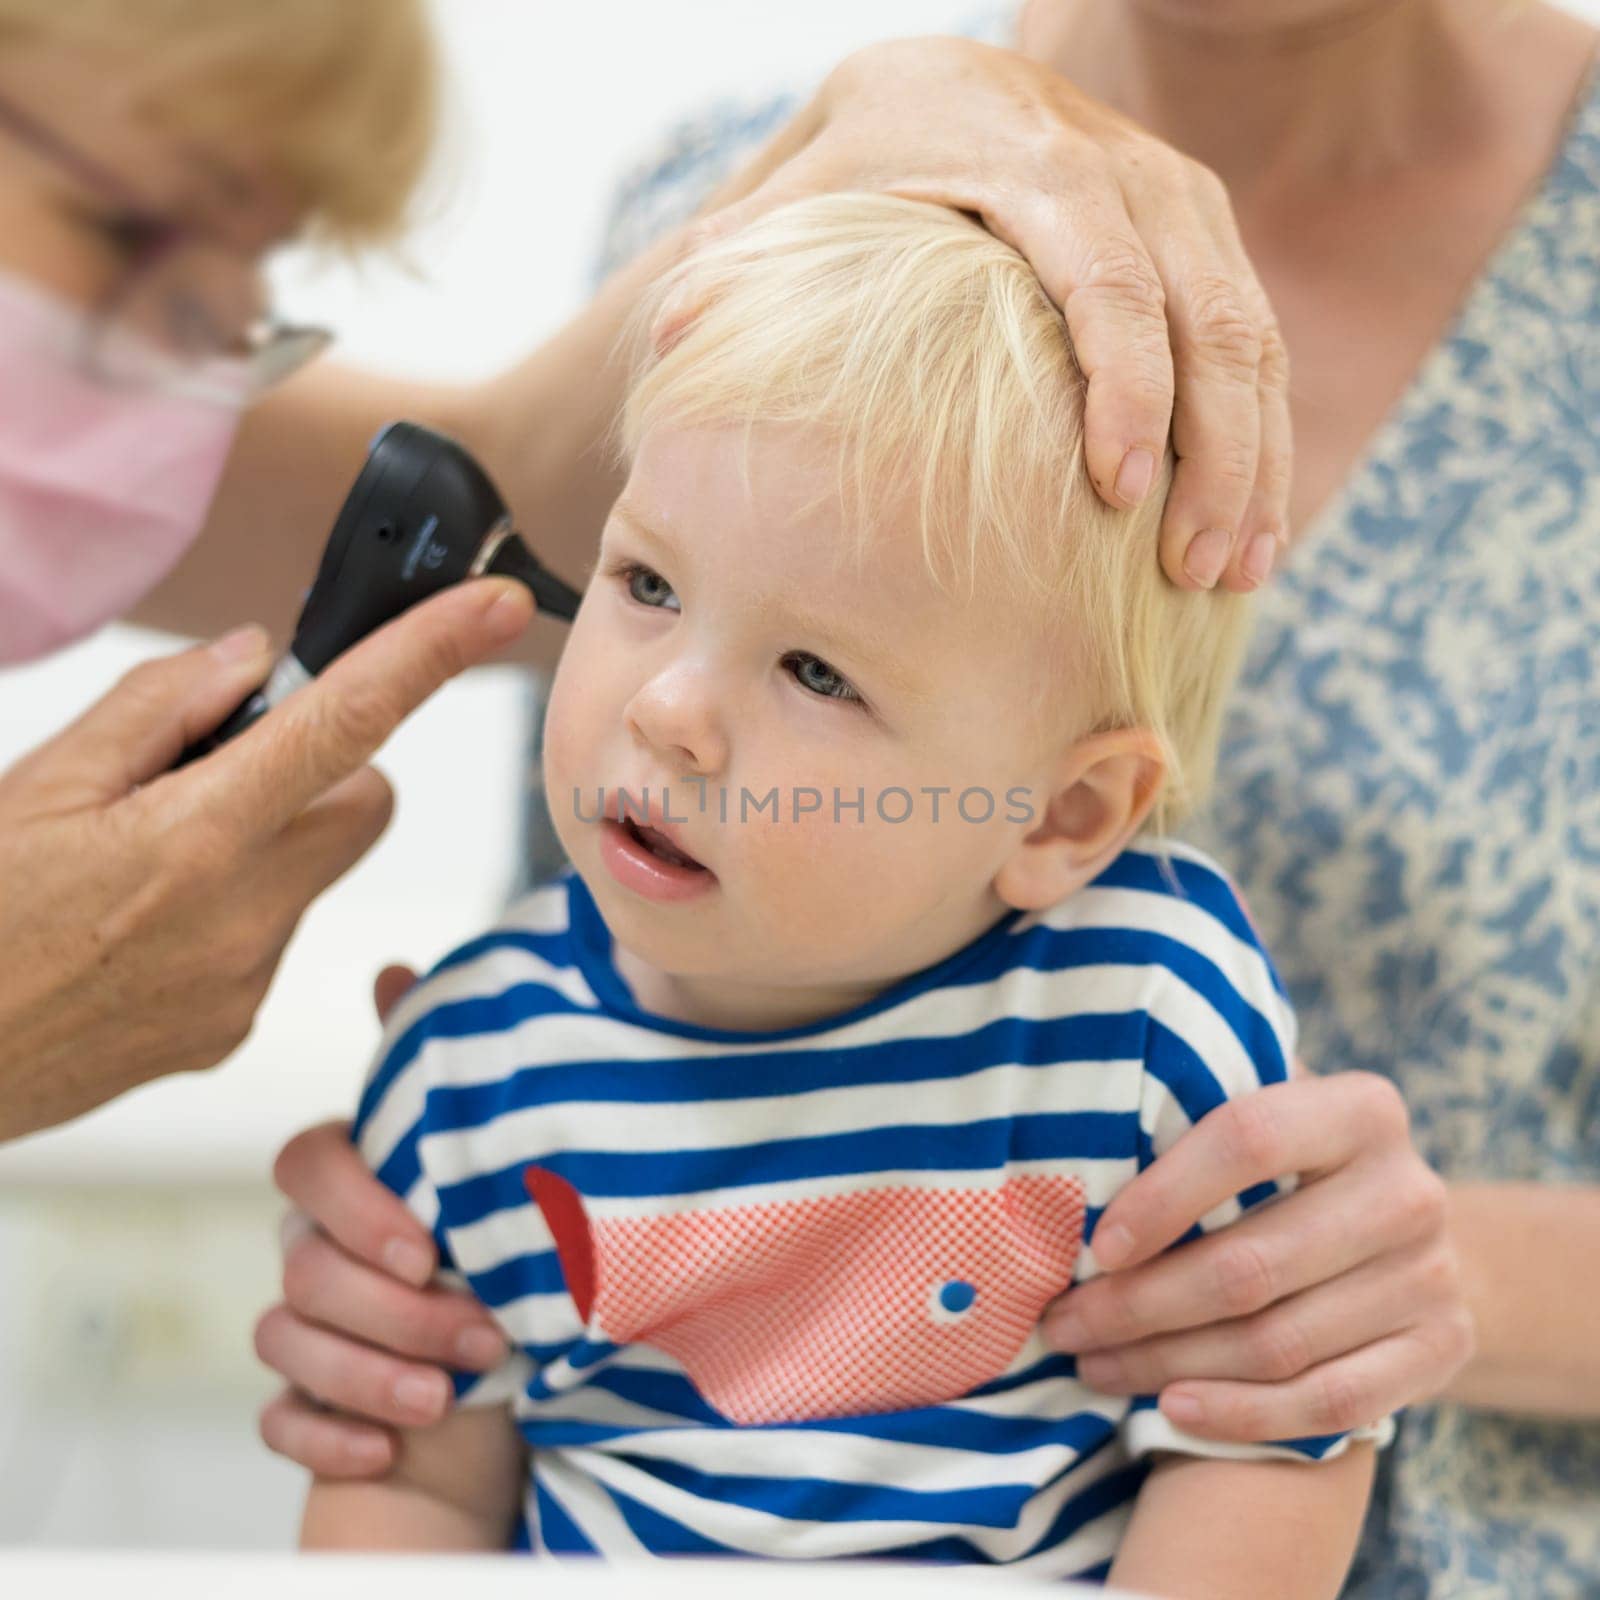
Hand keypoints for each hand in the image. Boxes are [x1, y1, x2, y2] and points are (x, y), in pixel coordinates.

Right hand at [0, 578, 531, 1142]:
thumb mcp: (33, 783)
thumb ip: (157, 710)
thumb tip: (254, 660)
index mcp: (195, 836)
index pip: (346, 723)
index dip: (432, 654)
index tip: (498, 608)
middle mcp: (244, 915)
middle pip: (365, 803)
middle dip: (324, 772)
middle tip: (218, 775)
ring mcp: (245, 982)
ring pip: (314, 870)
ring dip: (264, 844)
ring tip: (145, 868)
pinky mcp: (234, 1029)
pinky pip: (273, 937)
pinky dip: (235, 912)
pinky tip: (141, 929)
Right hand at [256, 968, 508, 1478]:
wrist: (519, 1345)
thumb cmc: (496, 1231)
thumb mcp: (482, 1150)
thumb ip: (437, 1074)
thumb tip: (395, 968)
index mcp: (351, 1177)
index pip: (306, 1163)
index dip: (357, 1207)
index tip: (430, 1247)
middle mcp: (313, 1244)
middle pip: (305, 1267)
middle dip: (395, 1311)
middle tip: (484, 1335)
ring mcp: (305, 1324)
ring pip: (285, 1341)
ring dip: (370, 1375)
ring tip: (450, 1396)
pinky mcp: (309, 1399)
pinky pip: (279, 1421)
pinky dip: (329, 1436)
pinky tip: (387, 1447)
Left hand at [672, 36, 1287, 592]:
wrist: (936, 94)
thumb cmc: (854, 170)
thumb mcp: (798, 199)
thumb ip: (741, 264)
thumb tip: (669, 337)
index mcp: (1025, 156)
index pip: (1102, 271)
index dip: (1122, 382)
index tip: (1119, 492)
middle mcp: (1122, 167)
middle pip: (1205, 311)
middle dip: (1213, 448)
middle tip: (1193, 570)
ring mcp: (1175, 199)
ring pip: (1250, 336)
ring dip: (1252, 460)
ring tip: (1235, 575)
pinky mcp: (1201, 239)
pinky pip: (1258, 344)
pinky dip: (1262, 441)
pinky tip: (1254, 534)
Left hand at [1044, 1072, 1474, 1439]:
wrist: (1411, 1232)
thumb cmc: (1296, 1164)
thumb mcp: (1266, 1113)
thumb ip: (1197, 1110)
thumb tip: (1079, 1145)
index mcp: (1360, 1110)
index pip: (1248, 1139)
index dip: (1164, 1195)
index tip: (1097, 1245)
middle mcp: (1409, 1190)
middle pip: (1250, 1265)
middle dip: (1139, 1303)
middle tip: (1064, 1322)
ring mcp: (1432, 1277)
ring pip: (1276, 1343)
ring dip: (1168, 1362)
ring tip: (1094, 1362)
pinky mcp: (1442, 1352)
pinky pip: (1328, 1403)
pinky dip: (1240, 1413)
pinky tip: (1171, 1407)